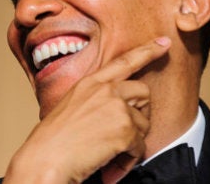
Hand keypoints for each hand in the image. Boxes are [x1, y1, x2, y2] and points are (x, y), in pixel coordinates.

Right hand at [3, 37, 170, 183]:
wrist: (45, 159)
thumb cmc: (52, 142)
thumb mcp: (71, 109)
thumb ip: (95, 103)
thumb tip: (119, 116)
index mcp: (89, 83)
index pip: (124, 61)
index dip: (147, 51)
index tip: (164, 42)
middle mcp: (104, 90)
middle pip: (143, 92)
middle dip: (140, 114)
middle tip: (125, 133)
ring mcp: (116, 106)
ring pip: (144, 123)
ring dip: (131, 144)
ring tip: (110, 155)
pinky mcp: (125, 127)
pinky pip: (140, 147)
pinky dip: (127, 162)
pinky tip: (110, 167)